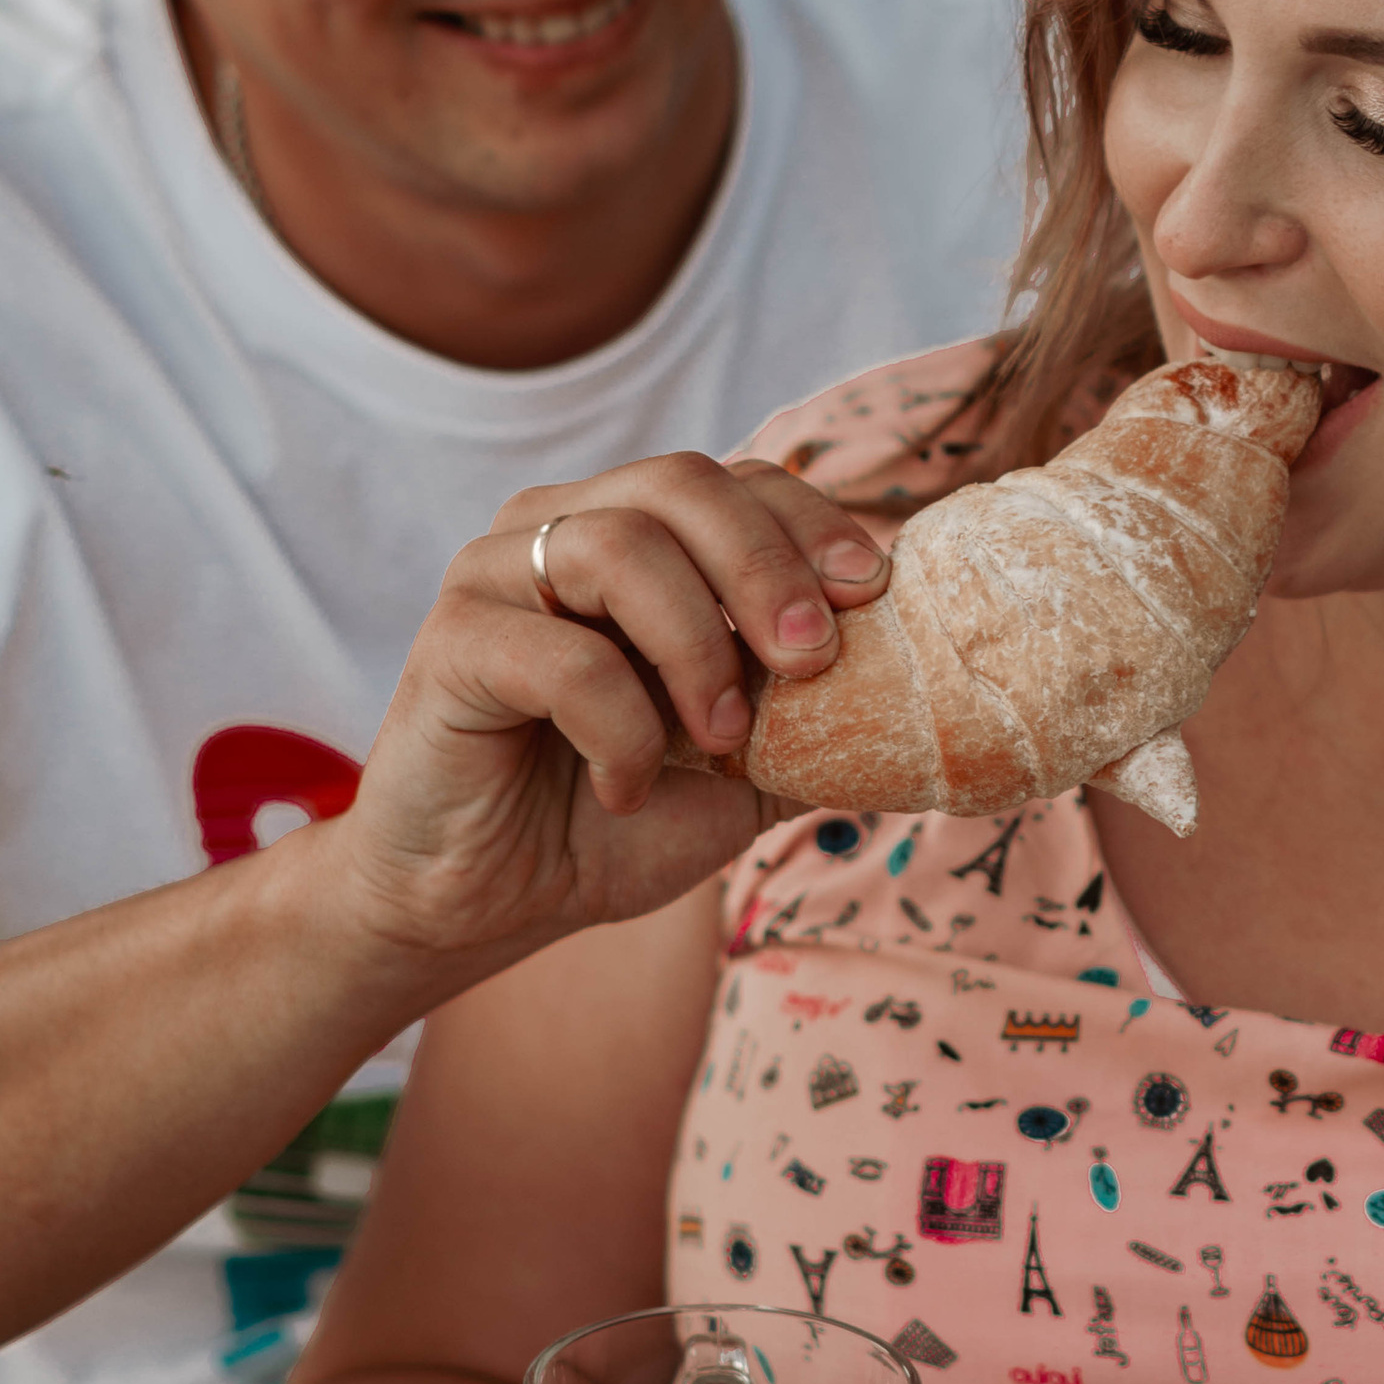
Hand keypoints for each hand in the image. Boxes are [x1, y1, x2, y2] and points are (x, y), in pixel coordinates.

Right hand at [315, 451, 892, 986]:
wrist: (486, 903)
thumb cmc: (612, 820)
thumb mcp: (746, 765)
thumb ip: (816, 713)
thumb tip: (932, 688)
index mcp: (636, 533)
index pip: (739, 481)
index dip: (812, 523)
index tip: (873, 594)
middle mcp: (561, 527)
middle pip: (682, 484)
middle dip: (767, 566)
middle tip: (812, 658)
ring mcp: (496, 574)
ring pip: (620, 546)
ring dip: (697, 645)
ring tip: (719, 738)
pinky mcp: (451, 643)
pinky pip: (561, 654)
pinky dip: (619, 727)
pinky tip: (624, 786)